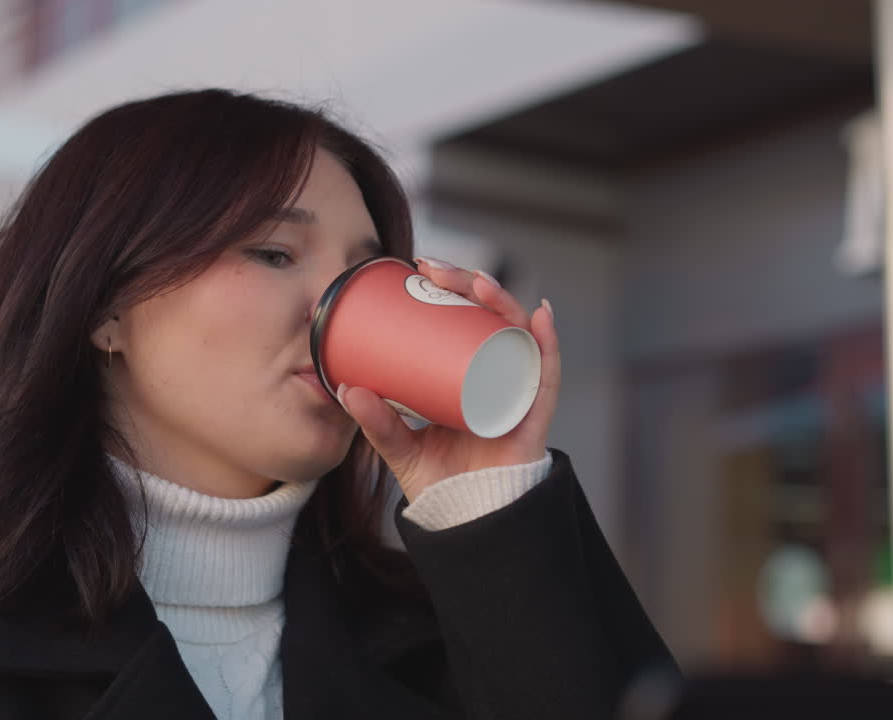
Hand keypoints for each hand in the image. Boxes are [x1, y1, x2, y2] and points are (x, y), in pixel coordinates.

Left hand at [337, 257, 560, 502]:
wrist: (466, 521)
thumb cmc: (440, 480)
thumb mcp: (401, 446)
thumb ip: (377, 422)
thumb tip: (345, 389)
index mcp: (468, 371)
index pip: (465, 315)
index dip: (450, 286)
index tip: (421, 266)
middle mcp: (498, 372)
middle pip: (490, 315)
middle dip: (468, 283)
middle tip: (435, 269)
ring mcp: (518, 390)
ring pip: (517, 333)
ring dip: (502, 301)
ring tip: (478, 284)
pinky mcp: (533, 415)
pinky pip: (546, 374)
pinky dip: (547, 344)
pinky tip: (542, 316)